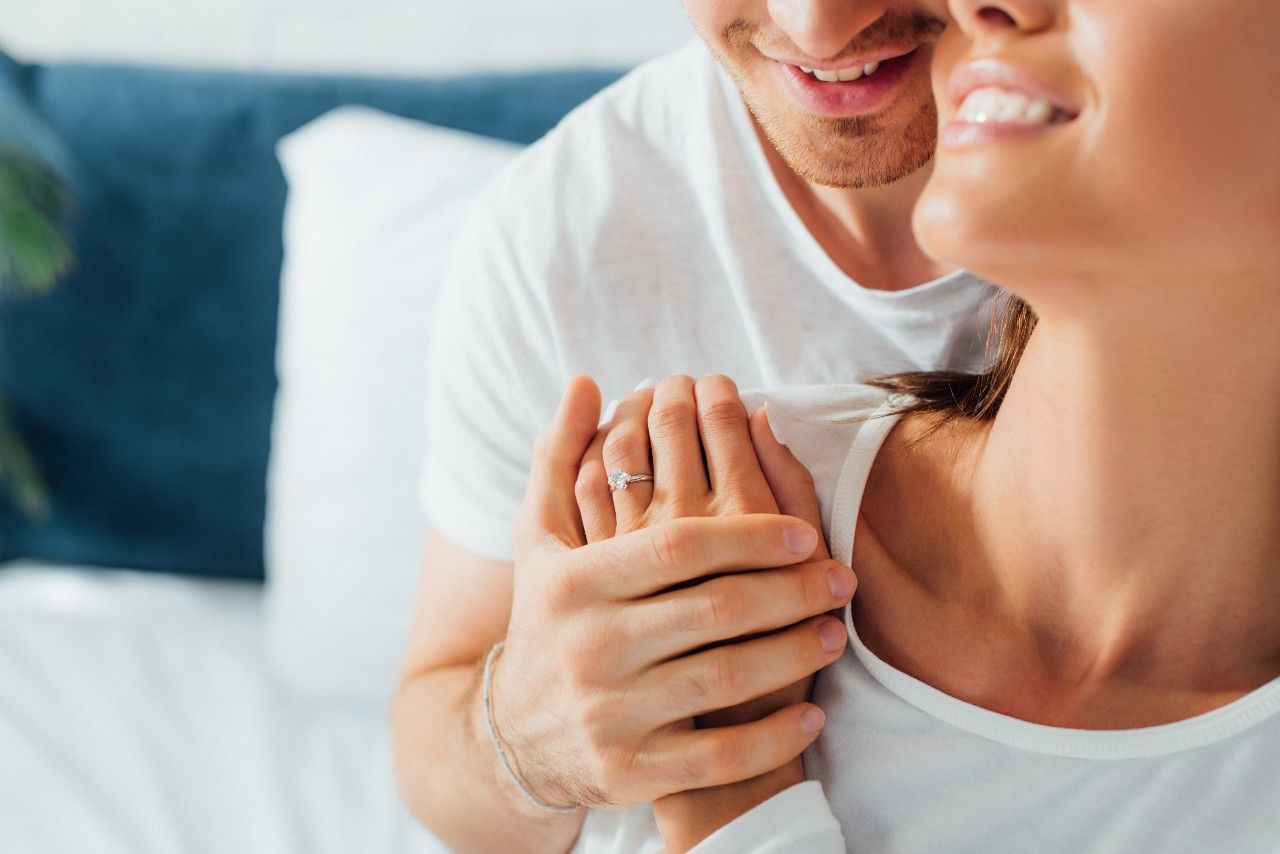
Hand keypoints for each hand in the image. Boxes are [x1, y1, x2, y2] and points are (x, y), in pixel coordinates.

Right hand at [490, 376, 851, 810]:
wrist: (514, 737)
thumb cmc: (545, 619)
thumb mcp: (539, 538)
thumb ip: (562, 457)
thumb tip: (587, 381)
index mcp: (575, 581)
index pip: (679, 546)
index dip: (750, 535)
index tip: (806, 535)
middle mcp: (589, 646)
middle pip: (715, 608)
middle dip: (792, 591)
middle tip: (842, 579)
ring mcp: (609, 714)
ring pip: (726, 678)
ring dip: (795, 654)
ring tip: (835, 633)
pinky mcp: (630, 772)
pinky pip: (719, 758)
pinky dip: (773, 738)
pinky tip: (811, 715)